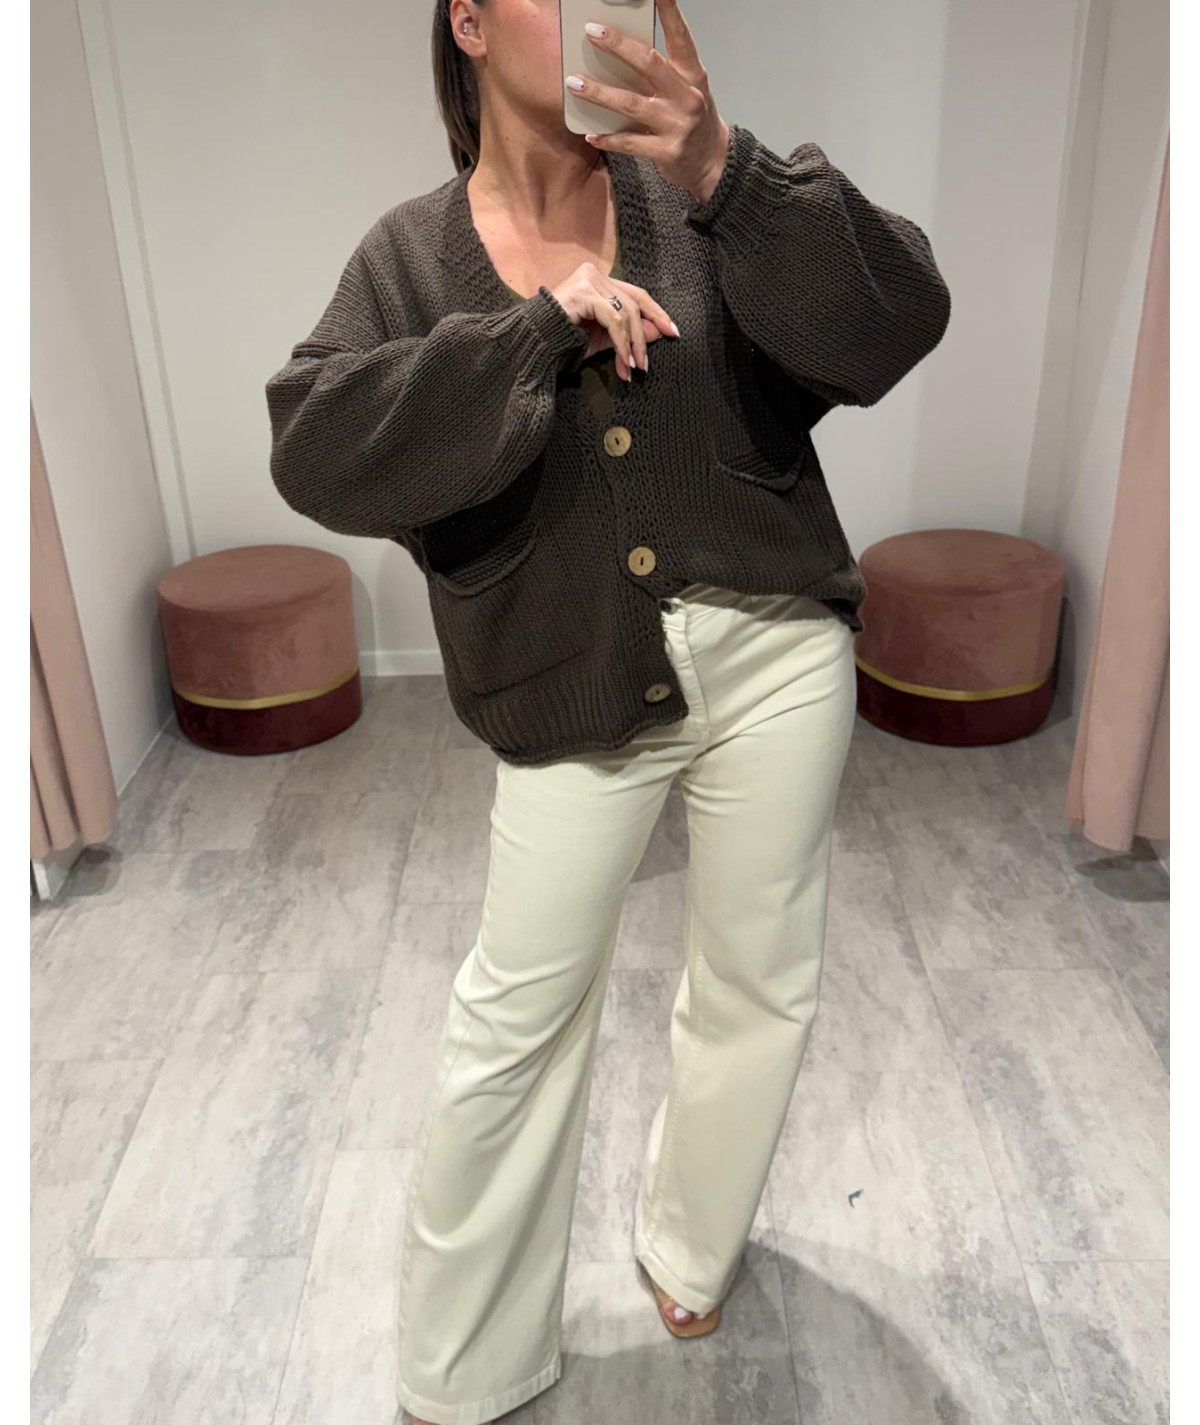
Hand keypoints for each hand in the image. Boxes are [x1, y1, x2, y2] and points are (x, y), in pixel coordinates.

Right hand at [549, 262, 680, 380]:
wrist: (535, 342)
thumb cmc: (565, 340)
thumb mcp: (603, 338)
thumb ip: (628, 333)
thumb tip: (658, 333)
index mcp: (599, 280)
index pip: (635, 294)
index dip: (656, 312)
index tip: (672, 331)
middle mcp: (594, 274)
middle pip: (634, 303)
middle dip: (645, 335)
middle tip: (647, 363)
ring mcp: (588, 280)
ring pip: (626, 312)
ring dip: (633, 344)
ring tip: (634, 368)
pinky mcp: (583, 292)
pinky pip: (613, 319)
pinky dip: (622, 342)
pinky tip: (624, 361)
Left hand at [567, 0, 730, 203]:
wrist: (712, 162)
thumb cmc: (693, 119)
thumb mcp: (687, 87)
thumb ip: (663, 69)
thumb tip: (622, 49)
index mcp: (692, 74)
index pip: (680, 36)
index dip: (669, 12)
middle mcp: (686, 96)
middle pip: (649, 64)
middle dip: (618, 46)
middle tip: (593, 32)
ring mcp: (677, 125)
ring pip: (632, 104)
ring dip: (600, 93)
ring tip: (575, 84)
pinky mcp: (667, 152)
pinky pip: (630, 144)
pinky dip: (609, 139)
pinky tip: (591, 134)